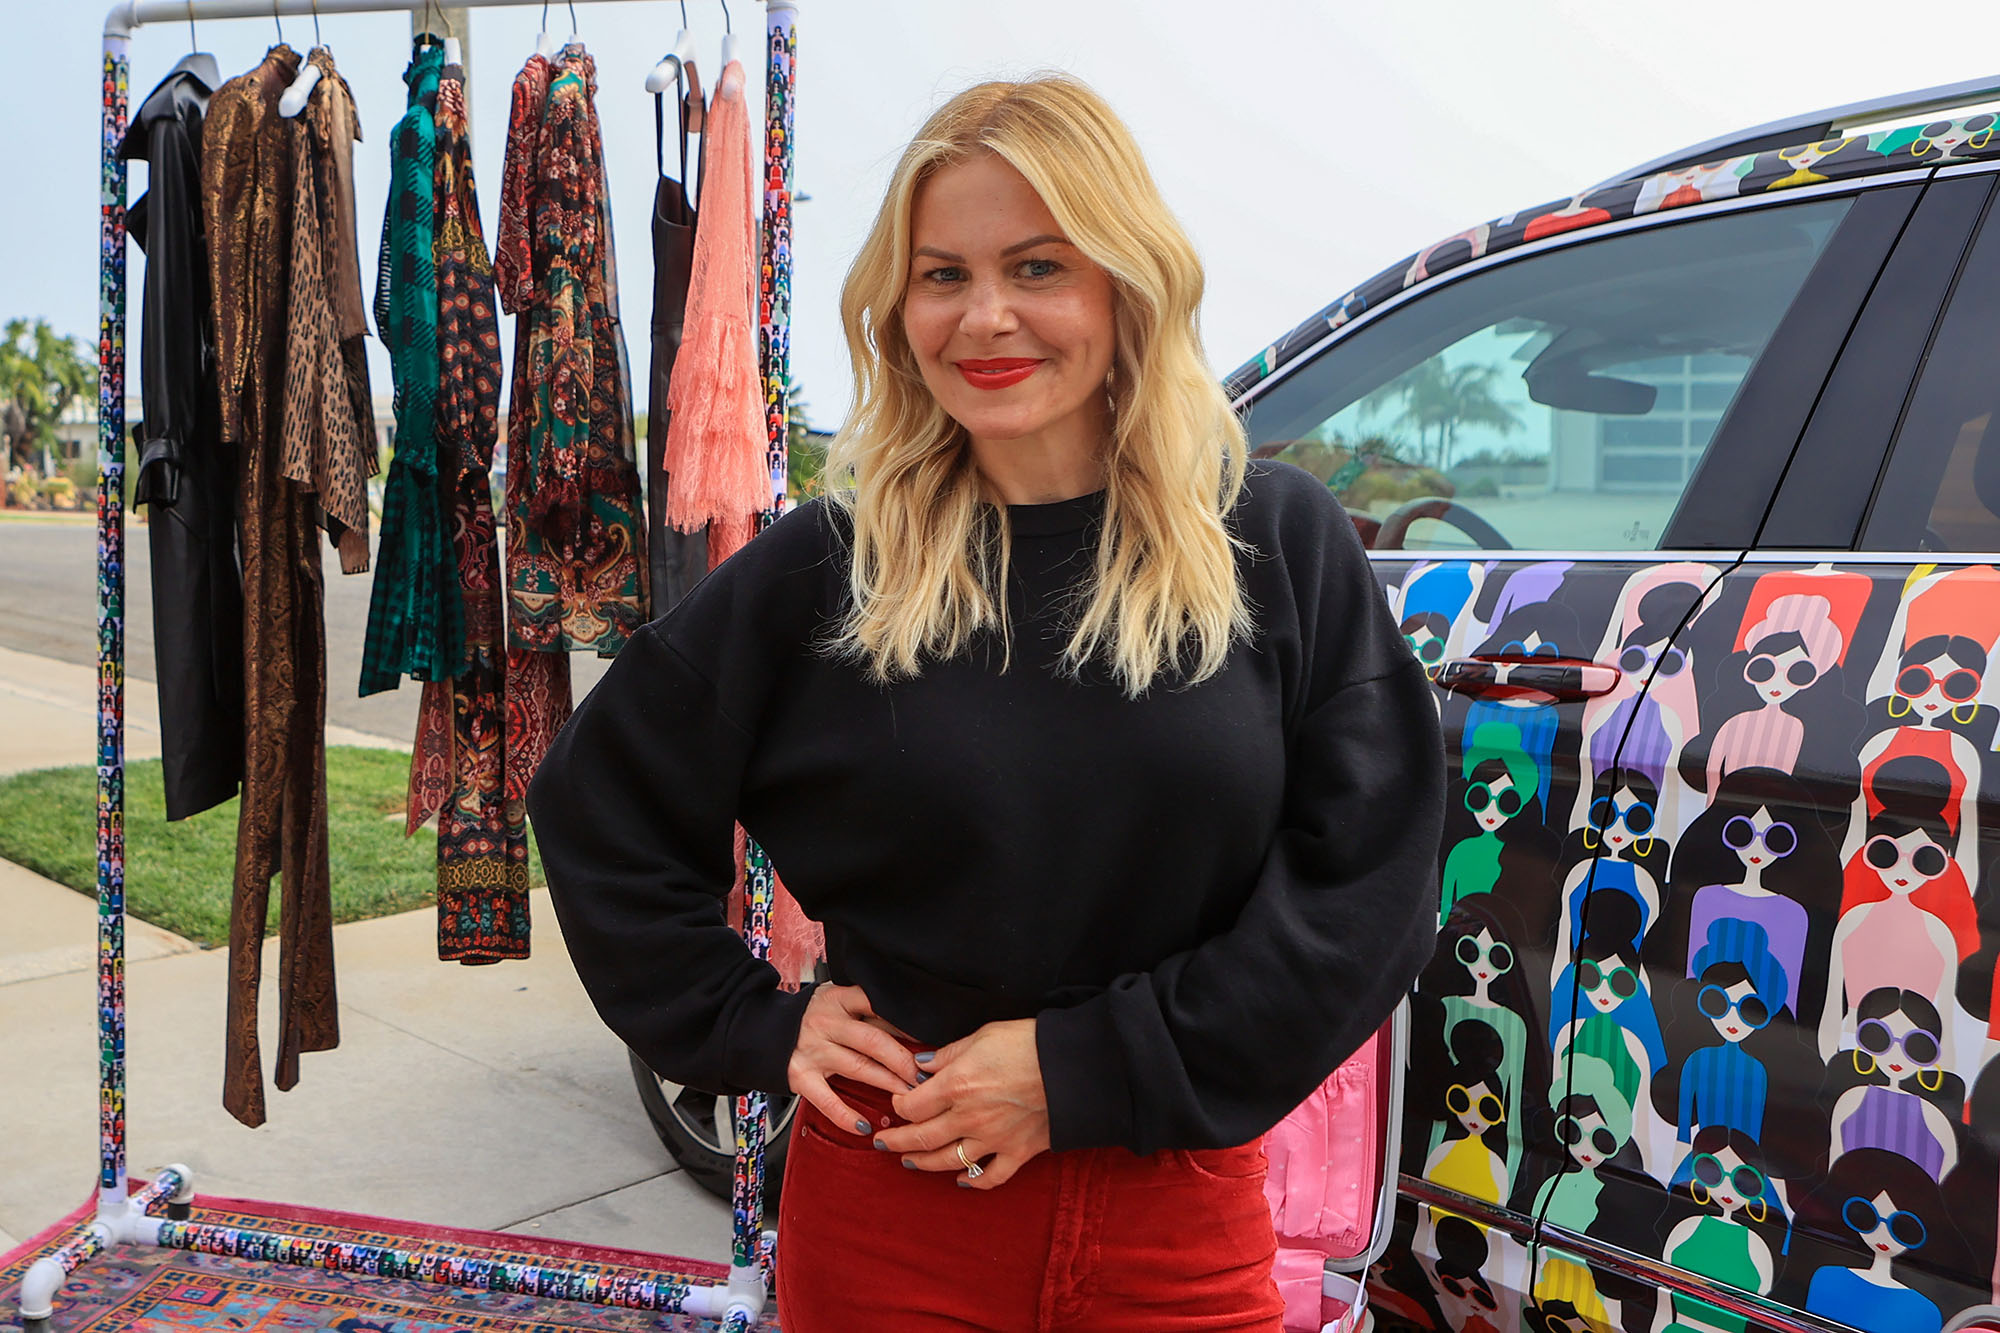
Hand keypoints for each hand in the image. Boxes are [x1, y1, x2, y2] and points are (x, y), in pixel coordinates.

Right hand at [787, 984, 924, 1134]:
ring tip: (910, 1097)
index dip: (904, 1022)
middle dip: (904, 1060)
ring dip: (888, 1083)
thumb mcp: (835, 1001)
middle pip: (874, 1040)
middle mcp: (826, 1023)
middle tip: (926, 1075)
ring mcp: (813, 1050)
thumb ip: (865, 1009)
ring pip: (858, 1068)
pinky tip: (864, 1126)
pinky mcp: (800, 1076)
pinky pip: (827, 1100)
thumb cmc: (810, 1017)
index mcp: (838, 999)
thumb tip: (911, 1025)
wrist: (761, 1029)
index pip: (875, 1004)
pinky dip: (845, 1116)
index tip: (928, 1037)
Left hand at [877, 1018, 1049, 1189]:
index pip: (912, 1105)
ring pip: (948, 1161)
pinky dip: (973, 1182)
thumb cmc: (1028, 1042)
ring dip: (924, 1163)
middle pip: (921, 1138)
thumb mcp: (982, 1035)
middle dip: (896, 1141)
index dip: (899, 1104)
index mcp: (957, 1086)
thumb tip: (923, 1066)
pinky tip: (961, 1182)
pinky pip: (991, 1176)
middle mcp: (969, 1118)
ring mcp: (993, 1139)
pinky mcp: (1018, 1152)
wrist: (1074, 1065)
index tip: (897, 1101)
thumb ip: (949, 1054)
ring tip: (910, 1161)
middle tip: (883, 1142)